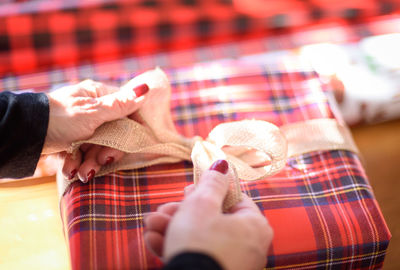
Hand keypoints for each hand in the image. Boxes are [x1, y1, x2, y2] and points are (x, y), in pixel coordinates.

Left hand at [43, 79, 148, 180]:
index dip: (133, 126)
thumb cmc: (59, 119)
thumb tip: (146, 89)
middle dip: (106, 151)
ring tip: (83, 172)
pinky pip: (82, 153)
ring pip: (97, 147)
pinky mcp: (69, 141)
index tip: (137, 141)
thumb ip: (120, 105)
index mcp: (98, 96)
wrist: (23, 136)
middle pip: (113, 133)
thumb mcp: (93, 112)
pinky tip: (71, 169)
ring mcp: (80, 127)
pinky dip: (77, 163)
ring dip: (91, 162)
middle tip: (102, 160)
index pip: (127, 109)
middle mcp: (91, 110)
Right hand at [144, 160, 272, 269]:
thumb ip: (212, 183)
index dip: (207, 192)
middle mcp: (250, 246)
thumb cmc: (199, 242)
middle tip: (161, 210)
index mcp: (254, 225)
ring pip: (201, 239)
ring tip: (151, 226)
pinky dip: (178, 248)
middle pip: (212, 220)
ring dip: (172, 229)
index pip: (232, 199)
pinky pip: (199, 257)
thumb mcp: (200, 204)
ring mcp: (235, 264)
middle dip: (180, 213)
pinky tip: (154, 241)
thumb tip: (222, 165)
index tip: (187, 191)